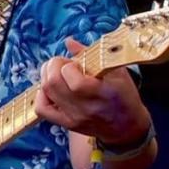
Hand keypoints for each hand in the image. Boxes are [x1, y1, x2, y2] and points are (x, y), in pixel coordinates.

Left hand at [35, 37, 151, 145]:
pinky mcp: (67, 124)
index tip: (75, 63)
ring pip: (46, 92)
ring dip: (46, 76)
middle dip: (53, 66)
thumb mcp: (116, 72)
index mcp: (104, 93)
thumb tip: (68, 42)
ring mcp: (75, 118)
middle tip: (62, 63)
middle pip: (54, 83)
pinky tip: (50, 89)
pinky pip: (42, 109)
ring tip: (56, 72)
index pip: (75, 81)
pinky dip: (41, 95)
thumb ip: (91, 55)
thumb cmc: (123, 95)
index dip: (68, 66)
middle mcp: (87, 108)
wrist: (127, 127)